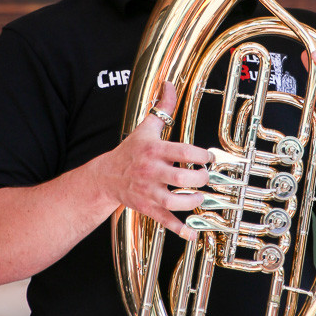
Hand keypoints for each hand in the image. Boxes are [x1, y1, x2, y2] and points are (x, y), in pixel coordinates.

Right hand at [98, 81, 210, 239]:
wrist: (107, 177)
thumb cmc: (132, 151)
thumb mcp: (146, 127)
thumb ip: (162, 106)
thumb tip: (169, 83)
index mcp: (154, 151)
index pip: (182, 152)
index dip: (200, 155)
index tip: (208, 157)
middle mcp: (151, 172)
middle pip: (180, 179)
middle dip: (199, 179)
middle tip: (205, 177)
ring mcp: (148, 192)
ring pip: (174, 202)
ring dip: (192, 202)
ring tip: (200, 197)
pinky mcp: (148, 208)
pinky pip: (164, 221)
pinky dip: (179, 229)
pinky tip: (193, 233)